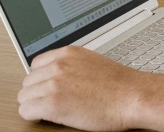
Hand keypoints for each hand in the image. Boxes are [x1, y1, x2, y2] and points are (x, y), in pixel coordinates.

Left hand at [18, 46, 148, 130]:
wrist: (133, 96)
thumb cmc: (120, 84)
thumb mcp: (94, 63)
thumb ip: (73, 65)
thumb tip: (60, 75)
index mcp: (69, 53)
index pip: (36, 64)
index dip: (42, 78)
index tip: (48, 86)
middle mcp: (59, 66)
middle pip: (28, 81)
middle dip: (38, 92)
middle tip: (53, 100)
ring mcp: (54, 84)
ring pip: (24, 97)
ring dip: (35, 104)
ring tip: (52, 109)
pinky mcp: (52, 104)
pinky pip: (26, 111)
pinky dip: (34, 116)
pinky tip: (49, 116)